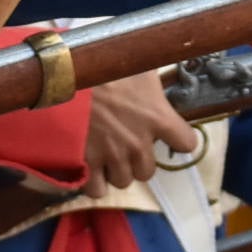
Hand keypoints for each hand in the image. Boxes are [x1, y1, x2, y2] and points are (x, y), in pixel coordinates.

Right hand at [86, 72, 198, 188]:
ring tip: (105, 152)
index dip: (178, 138)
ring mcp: (113, 155)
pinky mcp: (87, 163)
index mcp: (158, 117)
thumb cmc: (104, 65)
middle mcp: (139, 143)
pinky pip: (97, 189)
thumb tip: (169, 61)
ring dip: (116, 170)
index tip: (168, 133)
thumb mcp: (139, 64)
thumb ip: (155, 76)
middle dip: (137, 160)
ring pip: (123, 180)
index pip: (187, 142)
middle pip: (148, 171)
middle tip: (125, 142)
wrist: (64, 74)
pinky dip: (94, 182)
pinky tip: (90, 166)